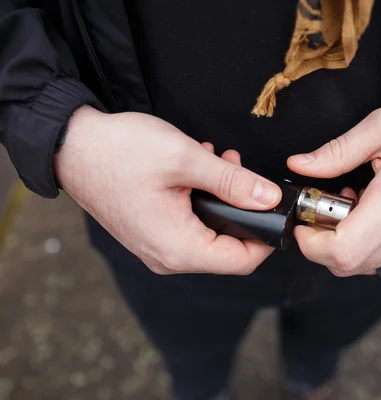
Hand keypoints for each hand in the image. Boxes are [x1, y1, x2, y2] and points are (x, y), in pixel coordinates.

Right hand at [55, 105, 281, 274]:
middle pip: (227, 249)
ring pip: (209, 234)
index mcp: (178, 248)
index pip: (241, 261)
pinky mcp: (150, 234)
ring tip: (220, 162)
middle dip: (242, 209)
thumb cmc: (120, 151)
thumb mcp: (185, 160)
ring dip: (222, 199)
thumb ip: (233, 182)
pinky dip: (202, 201)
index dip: (265, 237)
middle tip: (241, 170)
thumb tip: (270, 198)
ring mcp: (156, 248)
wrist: (70, 145)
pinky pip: (189, 227)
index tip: (273, 207)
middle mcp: (167, 257)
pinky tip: (200, 169)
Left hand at [288, 103, 380, 275]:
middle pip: (345, 265)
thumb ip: (336, 151)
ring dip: (343, 243)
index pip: (341, 251)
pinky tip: (371, 213)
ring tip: (353, 204)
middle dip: (321, 242)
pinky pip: (380, 261)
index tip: (304, 220)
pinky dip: (364, 244)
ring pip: (361, 266)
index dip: (311, 243)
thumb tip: (299, 165)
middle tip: (326, 207)